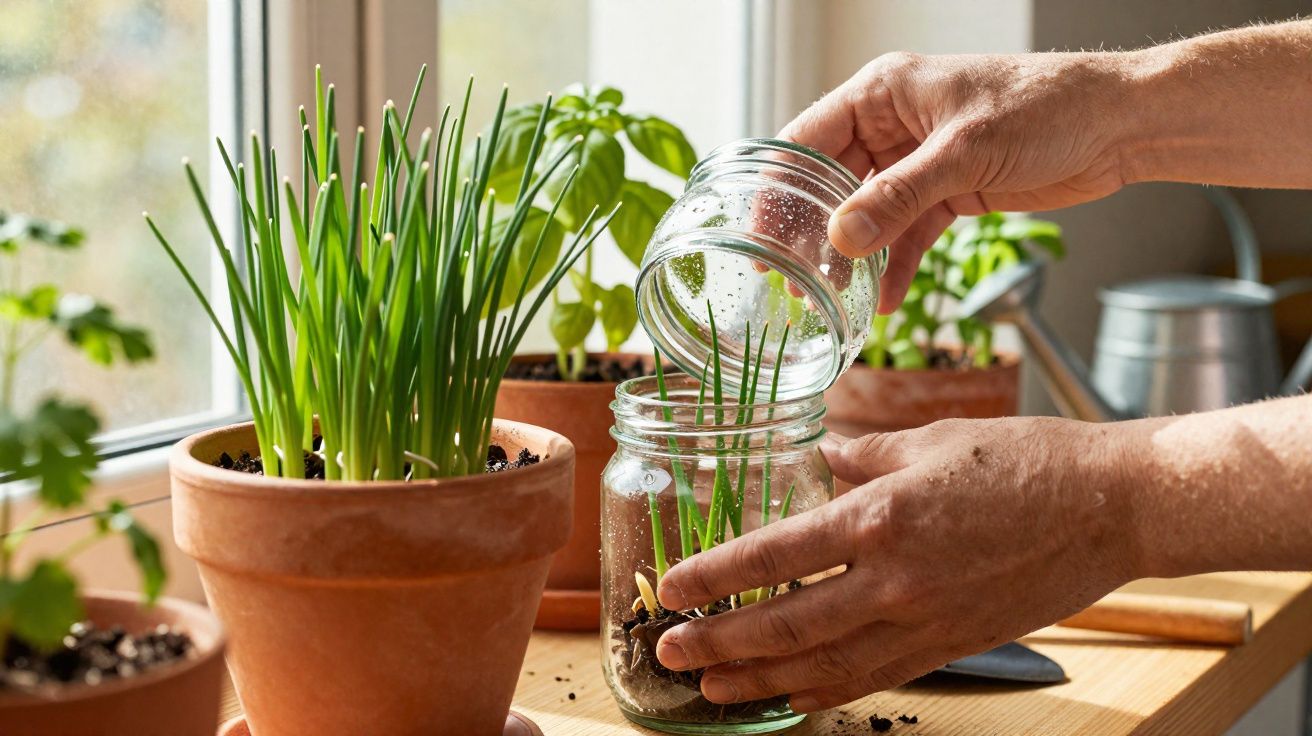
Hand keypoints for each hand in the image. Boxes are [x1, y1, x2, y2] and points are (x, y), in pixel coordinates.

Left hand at [654, 417, 1141, 711]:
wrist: (1111, 507)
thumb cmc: (1026, 459)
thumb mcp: (930, 439)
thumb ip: (863, 454)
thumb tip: (823, 455)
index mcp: (882, 516)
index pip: (775, 555)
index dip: (715, 576)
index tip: (671, 589)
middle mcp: (895, 578)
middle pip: (785, 625)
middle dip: (718, 644)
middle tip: (668, 654)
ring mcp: (923, 621)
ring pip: (823, 666)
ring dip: (759, 682)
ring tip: (710, 689)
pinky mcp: (949, 645)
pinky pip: (872, 677)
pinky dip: (823, 691)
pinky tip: (789, 695)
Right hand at [781, 51, 1133, 311]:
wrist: (1118, 125)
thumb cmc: (1046, 109)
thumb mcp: (964, 153)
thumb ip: (899, 197)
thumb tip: (841, 239)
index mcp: (884, 92)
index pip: (809, 138)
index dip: (778, 187)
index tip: (757, 233)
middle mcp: (893, 125)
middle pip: (831, 182)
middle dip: (811, 232)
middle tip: (785, 278)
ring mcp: (919, 162)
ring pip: (867, 214)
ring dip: (851, 257)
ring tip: (828, 301)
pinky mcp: (948, 193)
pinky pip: (908, 235)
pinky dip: (896, 267)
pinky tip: (883, 303)